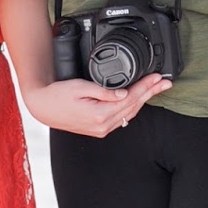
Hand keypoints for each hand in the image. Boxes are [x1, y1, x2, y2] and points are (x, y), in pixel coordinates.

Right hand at [24, 74, 168, 136]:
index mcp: (100, 115)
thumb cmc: (57, 95)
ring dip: (143, 100)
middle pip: (134, 107)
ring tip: (156, 89)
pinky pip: (121, 117)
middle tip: (165, 82)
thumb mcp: (80, 87)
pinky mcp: (99, 129)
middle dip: (150, 93)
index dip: (145, 87)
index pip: (130, 98)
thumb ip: (104, 91)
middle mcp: (103, 126)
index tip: (157, 78)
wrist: (42, 107)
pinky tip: (139, 100)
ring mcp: (101, 129)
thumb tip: (124, 93)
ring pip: (129, 113)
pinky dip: (132, 107)